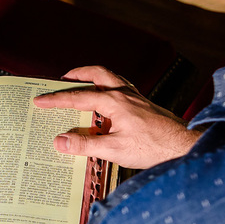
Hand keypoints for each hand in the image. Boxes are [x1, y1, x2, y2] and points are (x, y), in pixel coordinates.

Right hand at [33, 65, 198, 169]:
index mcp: (115, 102)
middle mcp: (126, 94)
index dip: (56, 99)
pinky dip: (109, 88)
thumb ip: (85, 145)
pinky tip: (107, 102)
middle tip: (61, 79)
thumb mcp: (115, 150)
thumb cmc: (154, 147)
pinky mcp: (145, 105)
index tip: (39, 100)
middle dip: (77, 74)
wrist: (185, 146)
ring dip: (94, 77)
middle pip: (97, 74)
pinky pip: (122, 88)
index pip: (78, 98)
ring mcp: (137, 97)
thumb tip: (60, 141)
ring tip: (81, 84)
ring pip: (111, 78)